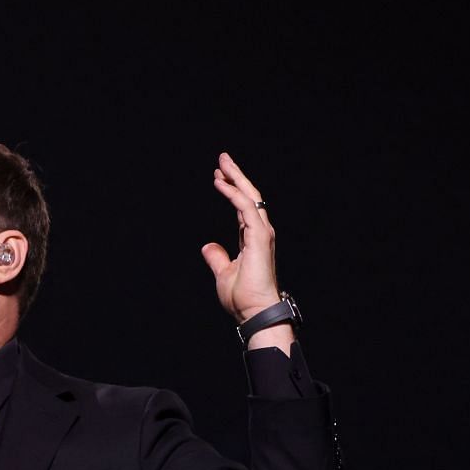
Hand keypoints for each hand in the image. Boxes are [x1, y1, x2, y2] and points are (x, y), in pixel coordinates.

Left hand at [199, 152, 281, 323]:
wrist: (254, 311)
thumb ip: (217, 258)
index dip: (232, 190)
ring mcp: (261, 233)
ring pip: (249, 197)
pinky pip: (245, 208)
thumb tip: (208, 246)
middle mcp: (259, 232)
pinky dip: (233, 194)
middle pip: (249, 196)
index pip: (243, 207)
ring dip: (235, 178)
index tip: (219, 177)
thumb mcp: (223, 273)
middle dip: (236, 176)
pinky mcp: (259, 237)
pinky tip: (220, 183)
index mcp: (252, 238)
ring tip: (222, 163)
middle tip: (223, 158)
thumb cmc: (242, 297)